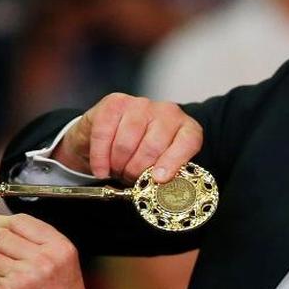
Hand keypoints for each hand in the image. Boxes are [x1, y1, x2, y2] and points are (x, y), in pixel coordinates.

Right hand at [53, 93, 202, 183]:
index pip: (188, 142)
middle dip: (136, 170)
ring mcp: (142, 104)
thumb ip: (163, 174)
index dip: (173, 162)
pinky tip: (100, 168)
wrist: (110, 135)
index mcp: (186, 128)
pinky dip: (99, 157)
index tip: (158, 178)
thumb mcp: (159, 166)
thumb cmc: (140, 153)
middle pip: (153, 146)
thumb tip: (158, 186)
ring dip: (117, 164)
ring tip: (116, 170)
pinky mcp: (115, 102)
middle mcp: (168, 112)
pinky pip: (104, 134)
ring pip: (127, 143)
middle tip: (129, 179)